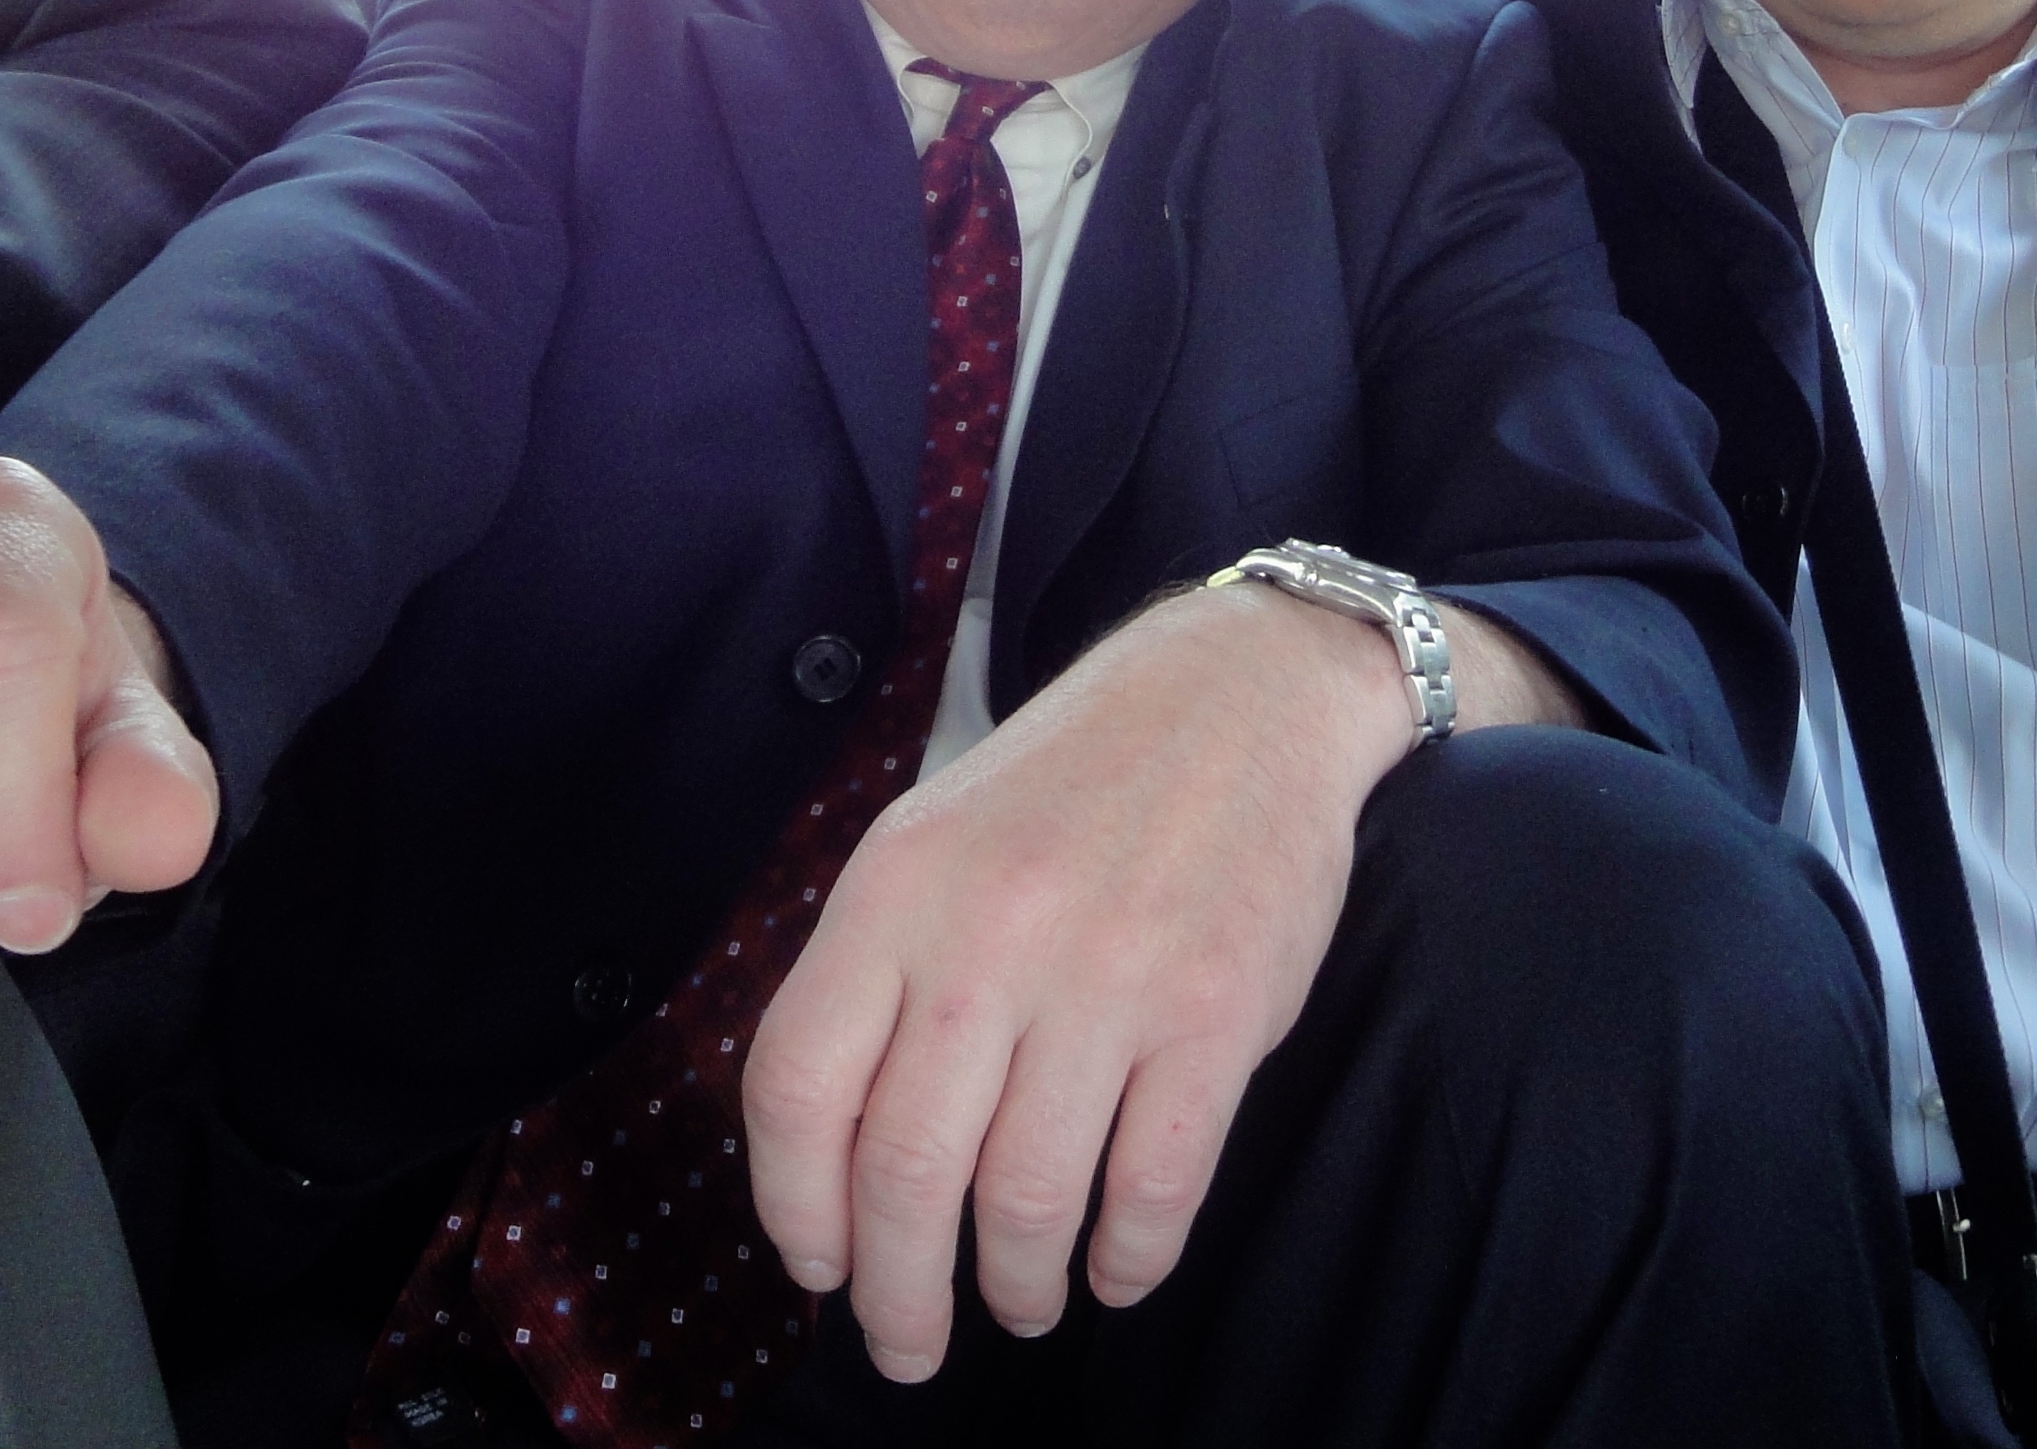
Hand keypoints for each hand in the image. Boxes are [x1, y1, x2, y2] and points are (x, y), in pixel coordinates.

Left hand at [740, 583, 1575, 1379]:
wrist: (1240, 695)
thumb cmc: (1072, 786)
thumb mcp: (933, 841)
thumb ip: (878, 978)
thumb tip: (835, 1166)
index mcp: (897, 889)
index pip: (798, 1088)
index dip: (796, 1210)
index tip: (822, 1268)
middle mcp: (991, 933)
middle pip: (907, 1172)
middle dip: (899, 1294)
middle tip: (909, 1342)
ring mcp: (1111, 974)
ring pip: (1028, 1198)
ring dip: (1018, 1285)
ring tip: (1023, 1300)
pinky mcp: (1219, 1009)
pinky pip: (1154, 1185)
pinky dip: (1126, 1260)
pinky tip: (1115, 1266)